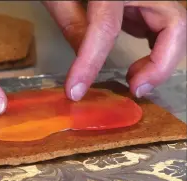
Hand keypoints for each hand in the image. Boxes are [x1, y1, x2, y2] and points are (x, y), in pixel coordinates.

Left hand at [44, 1, 185, 99]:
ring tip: (135, 79)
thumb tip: (84, 60)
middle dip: (159, 64)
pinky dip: (153, 48)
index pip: (106, 27)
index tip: (75, 90)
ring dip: (160, 59)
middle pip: (174, 23)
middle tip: (135, 88)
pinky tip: (137, 62)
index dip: (90, 63)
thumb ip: (73, 23)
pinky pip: (159, 26)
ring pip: (173, 26)